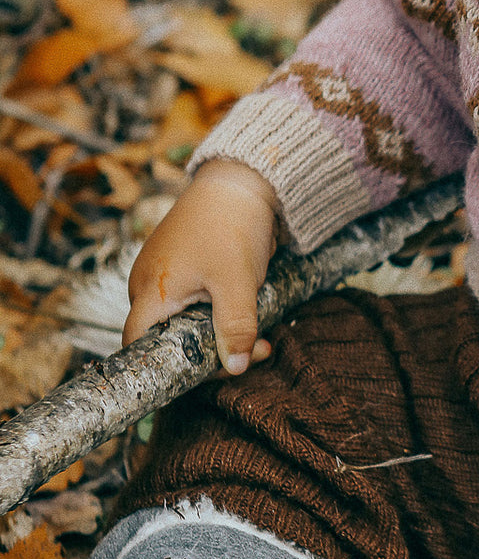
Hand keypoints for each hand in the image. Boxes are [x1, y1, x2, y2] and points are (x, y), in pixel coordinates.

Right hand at [125, 160, 279, 374]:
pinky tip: (250, 317)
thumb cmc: (231, 227)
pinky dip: (221, 317)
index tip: (208, 375)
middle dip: (211, 355)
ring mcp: (166, 278)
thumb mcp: (238, 285)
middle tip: (254, 354)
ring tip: (261, 340)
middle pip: (167, 340)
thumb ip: (236, 329)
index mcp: (150, 291)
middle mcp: (149, 287)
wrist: (241, 183)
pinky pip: (196, 307)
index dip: (166, 368)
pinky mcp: (185, 272)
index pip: (138, 345)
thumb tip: (236, 367)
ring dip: (222, 337)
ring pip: (186, 325)